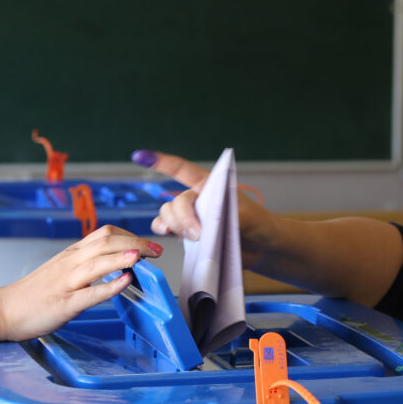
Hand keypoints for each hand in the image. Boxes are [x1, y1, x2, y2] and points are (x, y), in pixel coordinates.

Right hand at [0, 225, 158, 341]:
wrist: (2, 309)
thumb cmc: (34, 294)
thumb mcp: (61, 270)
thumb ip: (85, 264)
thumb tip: (115, 261)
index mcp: (71, 254)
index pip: (104, 234)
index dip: (130, 235)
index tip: (148, 243)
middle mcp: (70, 263)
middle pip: (105, 243)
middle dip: (135, 243)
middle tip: (157, 250)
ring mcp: (66, 283)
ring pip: (98, 263)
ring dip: (123, 257)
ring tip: (144, 256)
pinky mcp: (64, 304)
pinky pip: (89, 293)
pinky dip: (109, 287)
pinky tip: (124, 283)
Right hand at [130, 149, 270, 267]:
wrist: (261, 247)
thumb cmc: (257, 224)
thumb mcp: (246, 215)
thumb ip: (225, 216)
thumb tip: (204, 224)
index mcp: (209, 185)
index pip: (181, 169)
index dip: (161, 162)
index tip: (141, 156)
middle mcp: (196, 198)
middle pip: (174, 202)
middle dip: (183, 218)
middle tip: (200, 233)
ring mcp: (190, 217)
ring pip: (166, 216)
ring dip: (176, 226)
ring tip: (196, 237)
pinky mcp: (187, 235)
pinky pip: (165, 229)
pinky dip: (166, 232)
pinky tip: (171, 236)